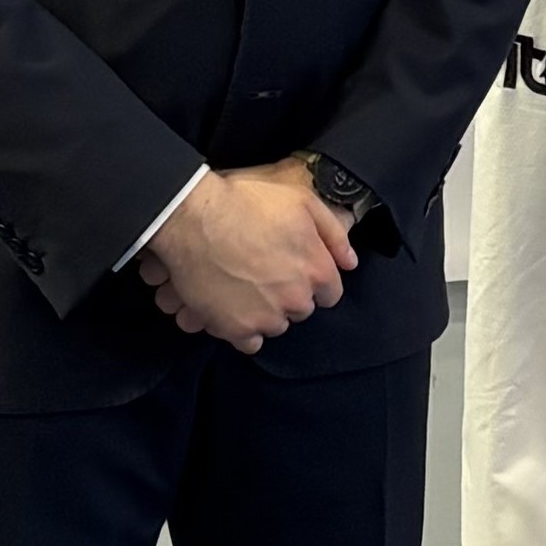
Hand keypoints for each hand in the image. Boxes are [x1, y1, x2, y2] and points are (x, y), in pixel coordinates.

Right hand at [140, 158, 359, 353]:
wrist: (194, 219)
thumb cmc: (247, 203)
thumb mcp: (302, 201)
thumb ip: (333, 234)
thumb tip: (350, 263)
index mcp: (316, 269)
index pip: (330, 294)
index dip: (315, 281)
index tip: (297, 270)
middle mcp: (296, 298)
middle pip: (302, 310)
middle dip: (290, 295)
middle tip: (267, 274)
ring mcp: (266, 317)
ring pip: (277, 326)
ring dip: (267, 312)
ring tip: (247, 288)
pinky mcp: (236, 329)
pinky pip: (251, 343)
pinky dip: (245, 330)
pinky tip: (235, 308)